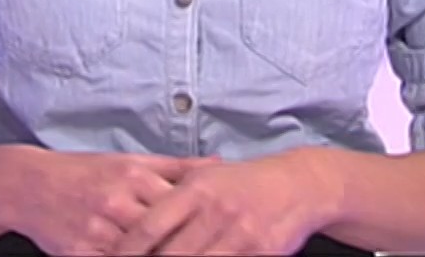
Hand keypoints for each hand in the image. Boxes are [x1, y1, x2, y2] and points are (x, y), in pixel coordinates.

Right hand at [7, 149, 217, 256]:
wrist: (29, 185)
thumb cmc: (85, 172)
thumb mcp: (130, 161)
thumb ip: (176, 167)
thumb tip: (219, 164)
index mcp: (134, 175)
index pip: (180, 203)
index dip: (202, 222)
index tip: (224, 232)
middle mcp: (117, 201)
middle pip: (164, 233)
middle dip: (185, 247)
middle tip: (209, 252)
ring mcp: (98, 230)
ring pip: (140, 254)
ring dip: (161, 256)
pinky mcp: (81, 253)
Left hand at [110, 152, 332, 255]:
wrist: (297, 185)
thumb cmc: (242, 183)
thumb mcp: (205, 176)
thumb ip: (171, 192)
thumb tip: (131, 217)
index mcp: (195, 190)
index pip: (150, 226)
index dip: (127, 249)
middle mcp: (214, 212)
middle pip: (171, 254)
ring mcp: (238, 235)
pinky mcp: (258, 252)